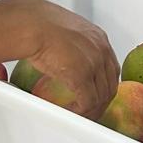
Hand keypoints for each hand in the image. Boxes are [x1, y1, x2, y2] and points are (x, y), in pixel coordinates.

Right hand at [15, 0, 119, 119]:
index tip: (97, 95)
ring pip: (101, 96)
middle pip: (110, 84)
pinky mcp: (81, 76)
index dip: (105, 85)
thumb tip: (66, 59)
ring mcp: (93, 62)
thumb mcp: (66, 32)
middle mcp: (101, 49)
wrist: (31, 25)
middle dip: (101, 102)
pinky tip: (70, 114)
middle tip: (90, 112)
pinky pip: (87, 102)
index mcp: (98, 38)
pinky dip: (81, 113)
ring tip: (79, 117)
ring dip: (91, 110)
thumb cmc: (39, 26)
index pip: (111, 68)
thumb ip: (73, 46)